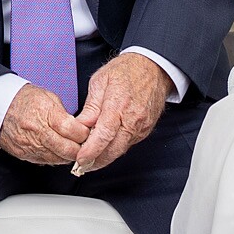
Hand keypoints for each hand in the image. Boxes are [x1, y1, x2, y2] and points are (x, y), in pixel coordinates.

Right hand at [0, 83, 88, 165]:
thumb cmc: (23, 99)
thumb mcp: (48, 97)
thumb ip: (65, 114)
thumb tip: (80, 127)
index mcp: (45, 113)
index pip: (73, 131)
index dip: (85, 134)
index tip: (88, 133)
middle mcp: (37, 131)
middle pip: (68, 150)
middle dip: (81, 149)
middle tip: (86, 145)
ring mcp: (30, 145)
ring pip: (59, 159)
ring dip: (68, 155)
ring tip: (72, 148)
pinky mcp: (24, 155)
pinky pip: (46, 162)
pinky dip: (55, 158)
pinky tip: (58, 151)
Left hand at [71, 53, 169, 174]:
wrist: (153, 67)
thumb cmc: (126, 70)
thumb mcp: (100, 81)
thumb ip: (90, 107)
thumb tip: (80, 126)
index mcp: (118, 105)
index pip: (103, 136)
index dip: (90, 151)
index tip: (80, 159)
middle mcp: (132, 119)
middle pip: (113, 150)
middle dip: (96, 162)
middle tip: (81, 166)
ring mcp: (141, 126)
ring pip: (121, 150)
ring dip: (105, 158)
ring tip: (89, 160)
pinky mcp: (146, 130)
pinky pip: (128, 144)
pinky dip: (115, 149)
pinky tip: (105, 148)